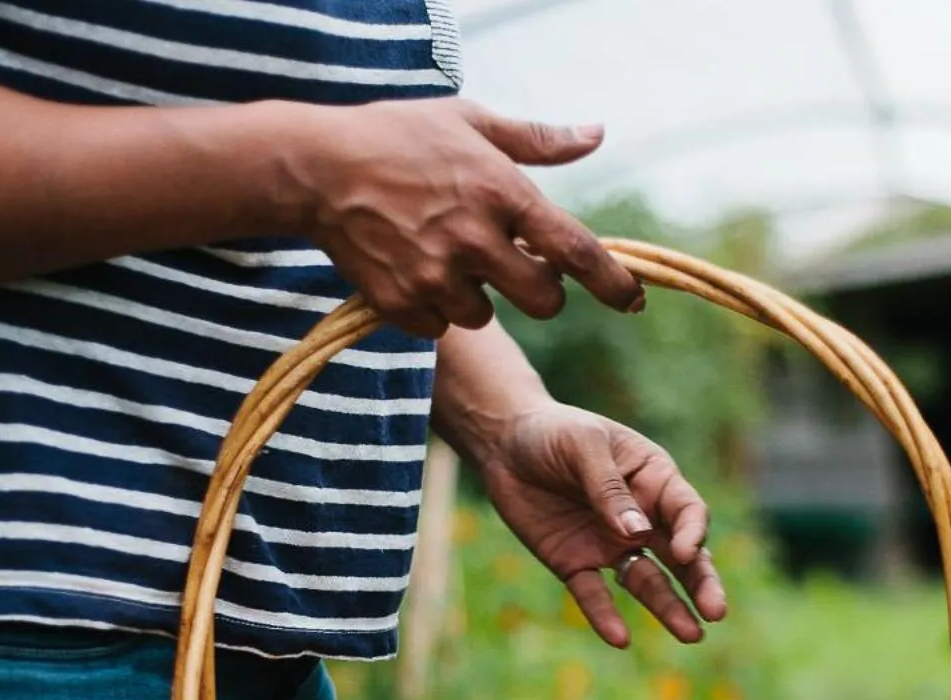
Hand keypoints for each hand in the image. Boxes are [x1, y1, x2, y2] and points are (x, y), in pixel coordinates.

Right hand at [291, 98, 644, 337]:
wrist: (317, 168)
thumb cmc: (399, 136)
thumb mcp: (471, 122)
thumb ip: (538, 139)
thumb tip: (597, 133)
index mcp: (504, 194)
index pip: (576, 251)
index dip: (612, 283)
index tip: (633, 300)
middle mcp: (476, 239)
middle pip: (543, 302)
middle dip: (538, 291)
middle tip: (513, 267)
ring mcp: (437, 276)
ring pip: (486, 316)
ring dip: (477, 296)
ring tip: (443, 253)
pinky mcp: (402, 304)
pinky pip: (440, 326)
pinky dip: (433, 307)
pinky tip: (412, 268)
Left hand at [476, 403, 727, 647]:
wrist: (504, 443)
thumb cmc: (553, 432)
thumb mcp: (583, 445)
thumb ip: (608, 488)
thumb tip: (637, 533)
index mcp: (654, 480)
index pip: (687, 511)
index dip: (692, 533)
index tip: (684, 552)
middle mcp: (641, 518)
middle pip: (681, 557)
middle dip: (700, 583)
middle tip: (716, 611)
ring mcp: (610, 545)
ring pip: (647, 582)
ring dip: (669, 608)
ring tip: (692, 635)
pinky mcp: (576, 564)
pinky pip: (594, 594)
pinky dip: (604, 616)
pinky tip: (618, 639)